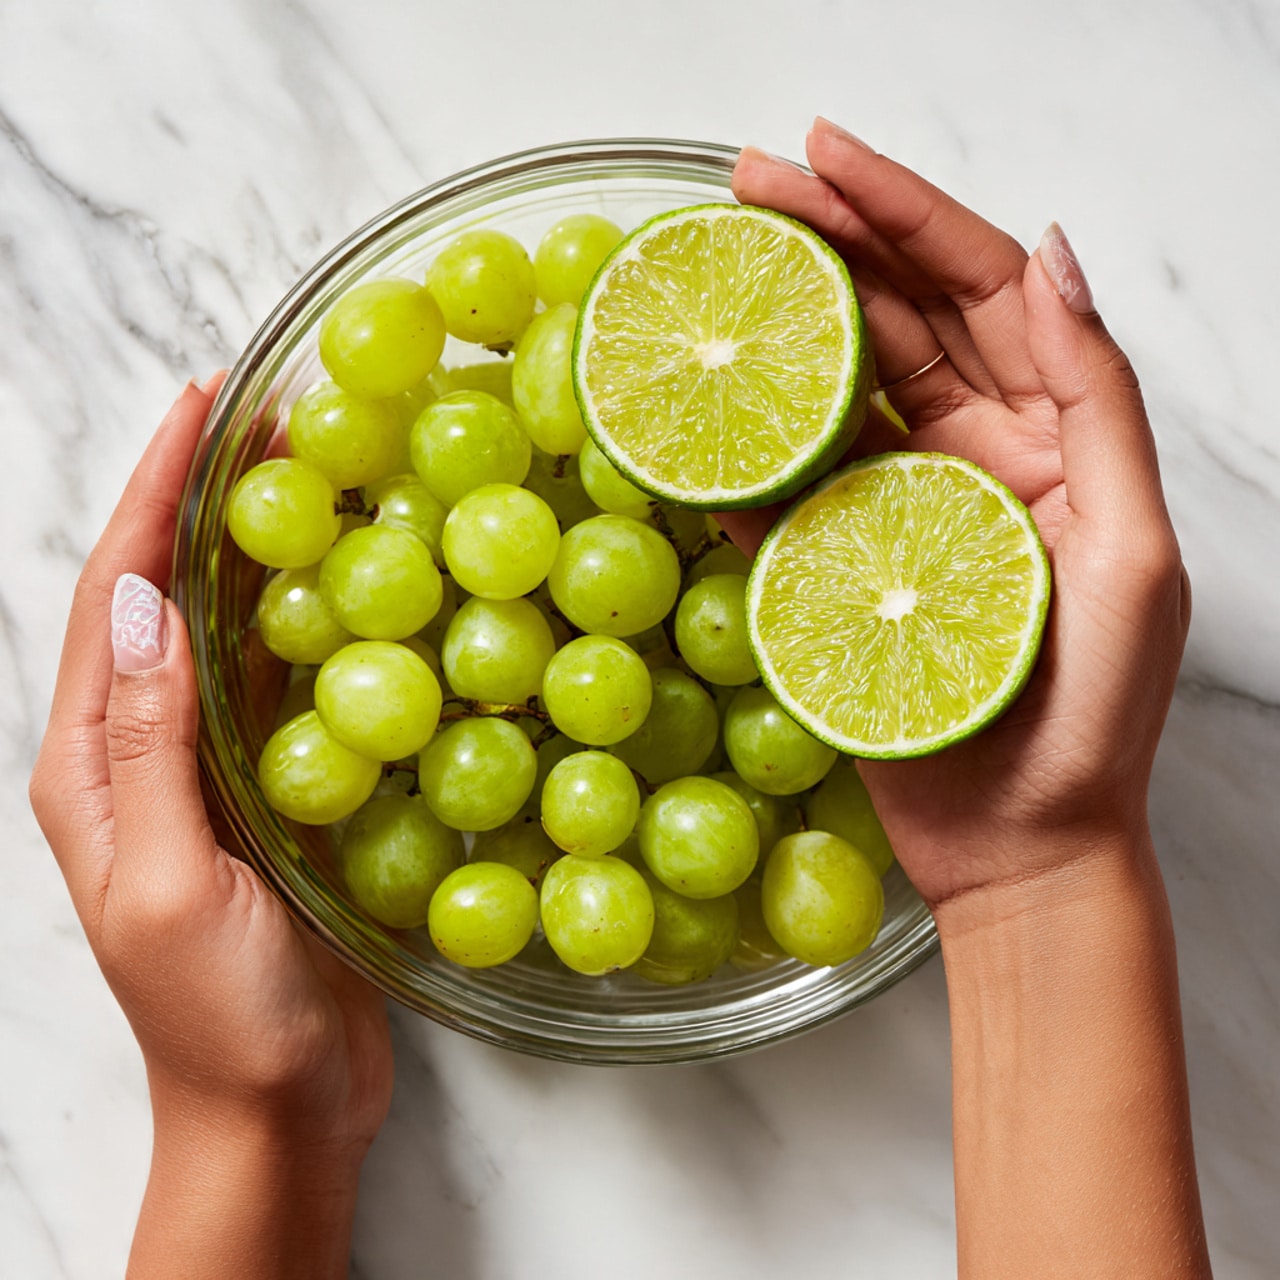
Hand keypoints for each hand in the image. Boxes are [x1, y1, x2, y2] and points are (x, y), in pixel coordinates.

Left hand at [29, 379, 393, 1275]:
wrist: (272, 1107)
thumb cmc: (217, 1016)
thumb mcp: (175, 884)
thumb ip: (152, 747)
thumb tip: (139, 602)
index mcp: (91, 767)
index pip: (113, 598)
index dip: (149, 494)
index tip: (198, 407)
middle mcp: (141, 755)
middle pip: (167, 596)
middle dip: (205, 499)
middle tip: (271, 417)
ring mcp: (209, 773)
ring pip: (227, 633)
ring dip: (260, 550)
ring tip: (314, 474)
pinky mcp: (270, 795)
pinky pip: (281, 687)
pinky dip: (307, 624)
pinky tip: (350, 587)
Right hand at [722, 119, 1191, 911]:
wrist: (1020, 846)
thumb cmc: (1091, 715)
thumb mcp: (1132, 548)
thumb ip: (1098, 403)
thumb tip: (1055, 257)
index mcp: (1046, 437)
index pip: (978, 291)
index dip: (904, 213)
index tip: (823, 156)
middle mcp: (970, 456)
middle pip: (894, 321)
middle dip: (825, 241)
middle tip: (743, 188)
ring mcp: (897, 508)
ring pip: (835, 391)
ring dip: (780, 324)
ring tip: (714, 267)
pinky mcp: (837, 566)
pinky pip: (784, 490)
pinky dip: (744, 445)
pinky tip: (700, 401)